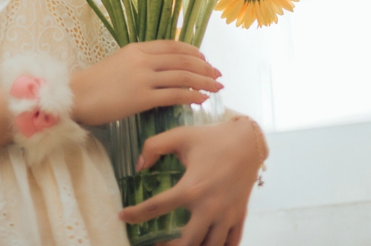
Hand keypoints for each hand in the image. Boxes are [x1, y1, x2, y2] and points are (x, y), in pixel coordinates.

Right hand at [70, 40, 222, 126]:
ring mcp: (143, 77)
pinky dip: (192, 96)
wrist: (79, 95)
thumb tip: (163, 69)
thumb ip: (141, 62)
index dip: (193, 52)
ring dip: (204, 82)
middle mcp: (143, 59)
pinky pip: (174, 95)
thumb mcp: (120, 62)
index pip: (172, 46)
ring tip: (216, 87)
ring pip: (182, 76)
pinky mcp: (142, 97)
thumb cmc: (97, 82)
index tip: (205, 60)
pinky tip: (201, 99)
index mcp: (137, 48)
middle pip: (182, 60)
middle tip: (218, 75)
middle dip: (204, 67)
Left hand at [119, 117, 262, 245]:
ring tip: (179, 245)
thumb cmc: (211, 138)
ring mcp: (226, 215)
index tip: (122, 217)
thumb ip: (154, 146)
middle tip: (155, 245)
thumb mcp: (180, 135)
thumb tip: (139, 166)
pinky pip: (231, 244)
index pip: (157, 207)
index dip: (136, 214)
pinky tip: (207, 245)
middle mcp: (209, 207)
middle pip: (187, 243)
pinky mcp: (239, 217)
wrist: (247, 141)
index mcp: (191, 187)